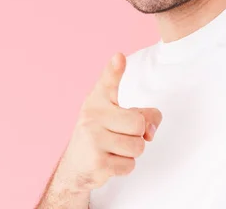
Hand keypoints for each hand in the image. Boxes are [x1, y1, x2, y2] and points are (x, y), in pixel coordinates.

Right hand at [54, 52, 162, 191]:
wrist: (75, 167)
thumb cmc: (103, 136)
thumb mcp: (120, 119)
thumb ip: (144, 116)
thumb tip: (150, 131)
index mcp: (98, 101)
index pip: (107, 82)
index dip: (114, 70)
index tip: (119, 57)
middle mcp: (92, 116)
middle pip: (138, 124)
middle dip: (138, 135)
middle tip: (121, 137)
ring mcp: (92, 139)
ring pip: (137, 146)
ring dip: (131, 153)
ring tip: (114, 150)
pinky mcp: (96, 162)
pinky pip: (129, 165)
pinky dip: (124, 167)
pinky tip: (108, 162)